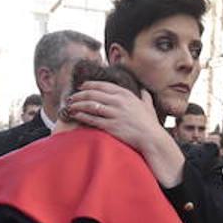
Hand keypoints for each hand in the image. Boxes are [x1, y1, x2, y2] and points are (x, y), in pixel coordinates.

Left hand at [67, 81, 185, 185]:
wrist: (151, 138)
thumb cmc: (150, 124)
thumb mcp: (148, 106)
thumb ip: (144, 96)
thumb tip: (144, 90)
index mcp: (125, 94)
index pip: (103, 85)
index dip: (89, 84)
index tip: (81, 86)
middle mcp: (118, 102)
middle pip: (93, 94)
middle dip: (80, 94)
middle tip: (72, 97)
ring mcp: (114, 114)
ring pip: (90, 105)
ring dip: (78, 104)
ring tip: (70, 106)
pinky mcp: (110, 126)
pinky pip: (92, 119)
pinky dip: (82, 116)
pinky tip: (75, 115)